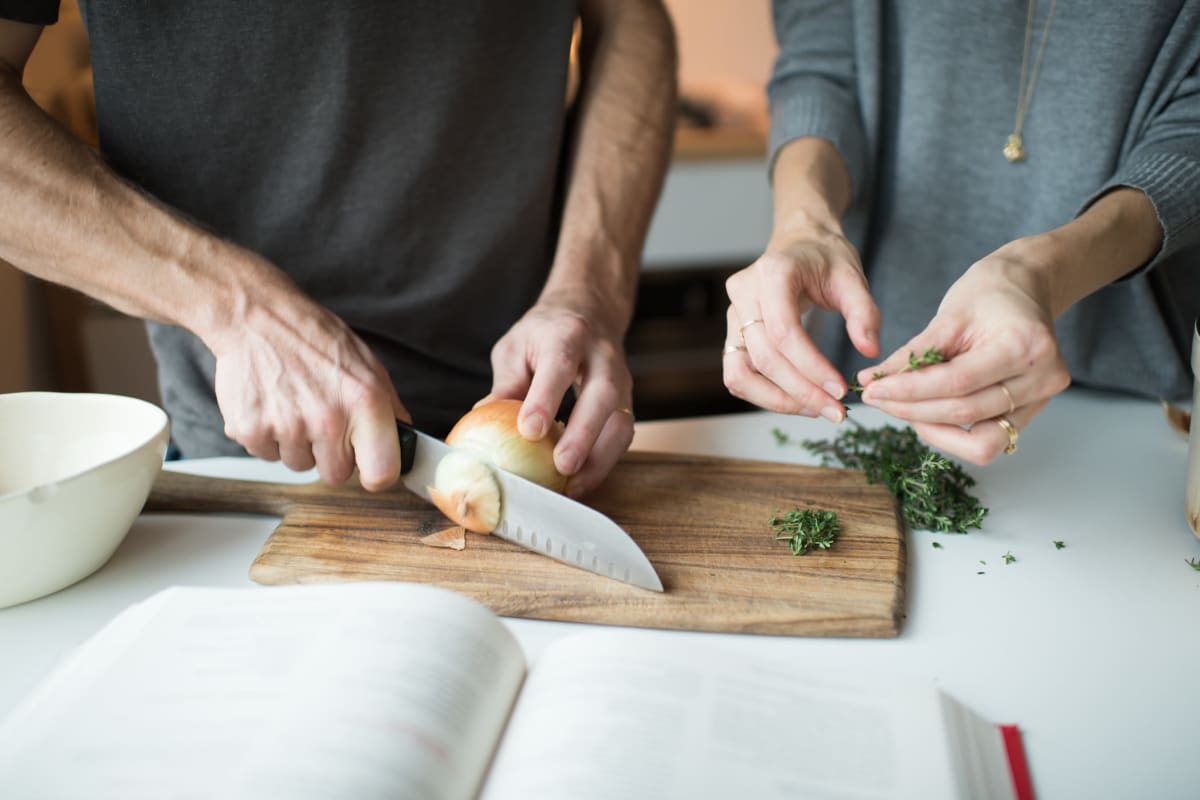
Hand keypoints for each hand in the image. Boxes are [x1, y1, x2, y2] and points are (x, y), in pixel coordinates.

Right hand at [209, 278, 408, 490]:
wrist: (257, 316)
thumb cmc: (314, 338)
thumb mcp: (367, 365)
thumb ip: (389, 407)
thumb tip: (405, 439)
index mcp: (365, 403)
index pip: (381, 473)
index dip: (375, 473)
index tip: (368, 464)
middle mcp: (327, 419)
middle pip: (336, 475)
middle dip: (330, 454)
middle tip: (321, 420)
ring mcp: (287, 427)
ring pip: (299, 465)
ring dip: (297, 443)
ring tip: (294, 404)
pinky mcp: (250, 429)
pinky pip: (266, 454)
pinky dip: (268, 435)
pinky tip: (271, 404)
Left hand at [486, 287, 633, 497]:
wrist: (589, 311)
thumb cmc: (544, 334)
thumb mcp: (515, 347)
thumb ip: (506, 384)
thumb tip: (483, 421)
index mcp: (566, 335)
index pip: (559, 365)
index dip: (546, 399)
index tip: (529, 430)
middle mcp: (601, 355)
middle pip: (602, 394)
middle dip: (584, 434)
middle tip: (562, 466)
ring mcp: (621, 378)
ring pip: (622, 420)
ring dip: (601, 458)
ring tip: (575, 486)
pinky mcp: (627, 401)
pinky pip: (623, 434)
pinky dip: (605, 462)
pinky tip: (583, 481)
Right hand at [723, 223, 880, 420]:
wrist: (800, 244)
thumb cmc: (825, 258)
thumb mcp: (852, 276)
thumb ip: (864, 312)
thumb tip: (869, 350)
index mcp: (772, 273)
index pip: (784, 332)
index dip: (811, 367)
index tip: (841, 391)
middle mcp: (743, 295)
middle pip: (764, 358)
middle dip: (801, 391)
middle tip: (836, 411)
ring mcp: (733, 316)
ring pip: (741, 373)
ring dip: (777, 400)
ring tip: (816, 409)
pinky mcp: (733, 335)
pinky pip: (739, 375)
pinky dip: (765, 394)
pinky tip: (799, 400)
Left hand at [858, 246, 1069, 464]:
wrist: (1026, 287)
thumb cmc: (988, 293)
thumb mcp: (948, 316)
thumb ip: (913, 354)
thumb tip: (872, 380)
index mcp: (1024, 345)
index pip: (957, 382)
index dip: (909, 391)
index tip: (872, 390)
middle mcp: (1042, 378)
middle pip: (965, 412)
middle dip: (912, 410)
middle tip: (877, 398)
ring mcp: (1041, 400)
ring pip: (980, 441)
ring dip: (932, 429)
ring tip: (901, 407)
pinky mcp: (1033, 412)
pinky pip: (989, 440)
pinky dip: (953, 433)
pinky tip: (926, 413)